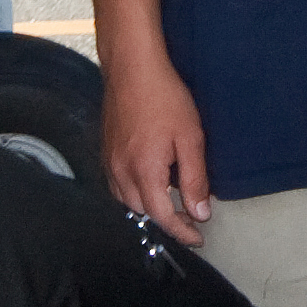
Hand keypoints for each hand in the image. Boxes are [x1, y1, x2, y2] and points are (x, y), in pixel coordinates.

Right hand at [97, 49, 212, 247]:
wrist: (133, 68)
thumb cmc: (164, 98)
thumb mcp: (190, 139)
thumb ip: (195, 179)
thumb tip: (200, 212)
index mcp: (144, 172)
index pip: (163, 217)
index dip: (182, 232)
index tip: (199, 238)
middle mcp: (122, 172)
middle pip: (143, 212)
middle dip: (168, 220)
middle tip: (191, 217)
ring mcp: (110, 162)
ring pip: (127, 201)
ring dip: (149, 207)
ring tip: (172, 202)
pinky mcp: (106, 151)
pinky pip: (117, 185)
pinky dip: (134, 192)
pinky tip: (150, 182)